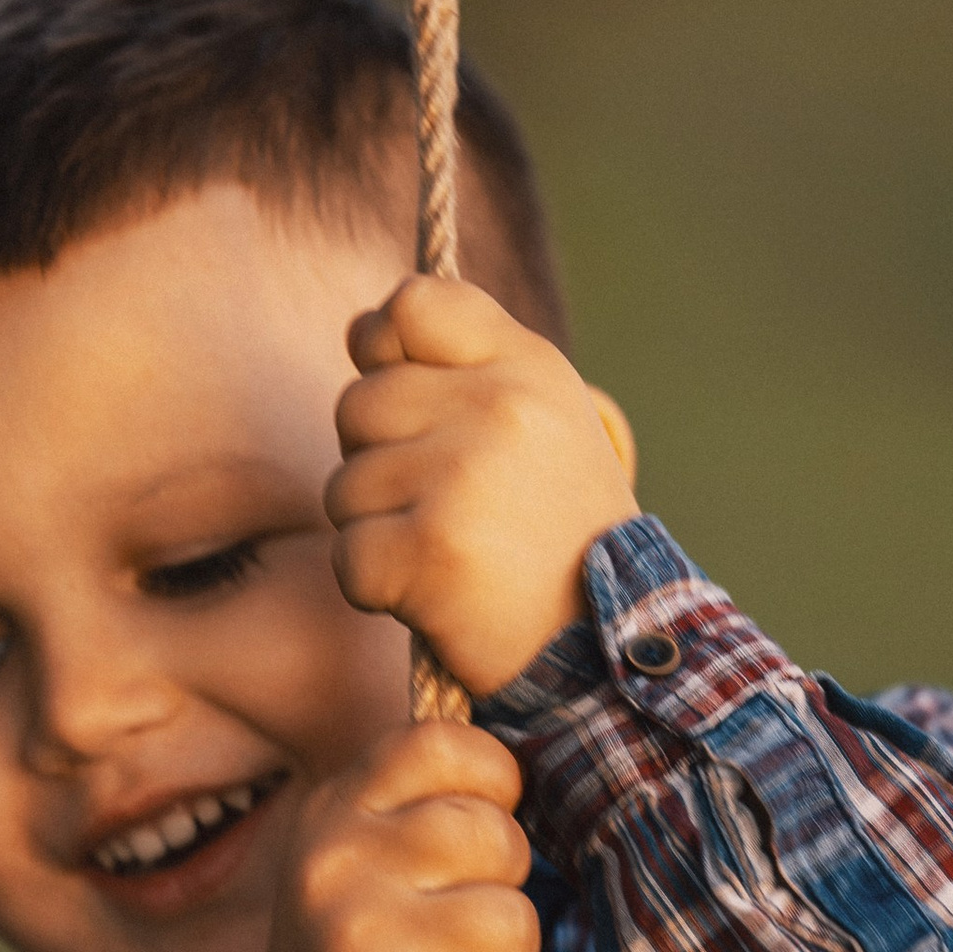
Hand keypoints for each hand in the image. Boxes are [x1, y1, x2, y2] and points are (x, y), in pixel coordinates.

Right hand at [258, 715, 540, 951]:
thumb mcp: (367, 853)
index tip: (477, 834)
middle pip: (494, 836)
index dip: (492, 785)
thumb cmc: (367, 948)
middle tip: (460, 925)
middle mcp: (334, 864)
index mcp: (332, 809)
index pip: (444, 743)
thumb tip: (532, 744)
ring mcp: (356, 939)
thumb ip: (425, 797)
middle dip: (504, 884)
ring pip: (512, 919)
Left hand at [327, 275, 638, 698]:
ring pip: (345, 488)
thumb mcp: (546, 425)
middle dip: (379, 464)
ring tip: (448, 557)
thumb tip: (362, 330)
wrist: (607, 647)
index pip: (414, 304)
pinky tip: (432, 599)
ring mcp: (461, 476)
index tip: (396, 387)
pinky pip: (348, 558)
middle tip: (445, 511)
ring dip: (378, 532)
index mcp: (527, 366)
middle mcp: (497, 407)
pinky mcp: (430, 548)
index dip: (382, 344)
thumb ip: (467, 370)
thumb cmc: (562, 538)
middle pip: (358, 405)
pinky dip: (375, 590)